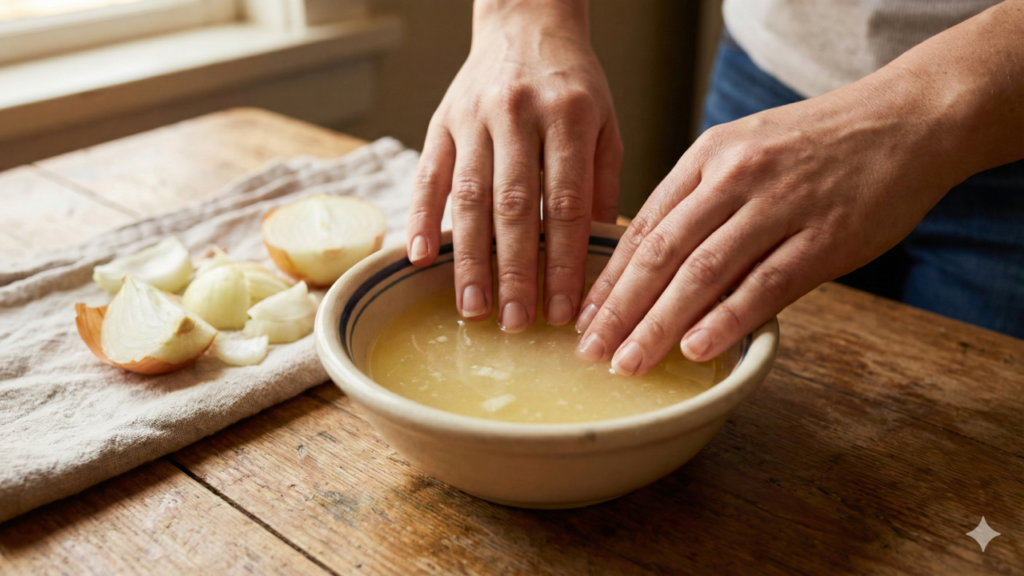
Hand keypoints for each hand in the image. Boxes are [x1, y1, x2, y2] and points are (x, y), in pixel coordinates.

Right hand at [406, 0, 622, 331]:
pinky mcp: (441, 121)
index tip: (561, 310)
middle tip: (514, 322)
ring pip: (468, 197)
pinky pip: (427, 175)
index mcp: (569, 116)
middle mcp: (519, 115)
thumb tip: (603, 252)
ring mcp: (474, 117)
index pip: (567, 203)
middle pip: (514, 206)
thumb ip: (603, 183)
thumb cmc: (572, 82)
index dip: (564, 261)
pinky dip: (420, 218)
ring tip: (472, 308)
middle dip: (514, 271)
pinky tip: (418, 258)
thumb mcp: (606, 123)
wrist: (526, 22)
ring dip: (469, 259)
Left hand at [575, 75, 977, 374]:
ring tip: (629, 363)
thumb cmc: (818, 143)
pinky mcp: (825, 236)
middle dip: (620, 308)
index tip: (583, 319)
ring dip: (660, 324)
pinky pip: (766, 284)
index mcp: (708, 157)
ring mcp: (780, 206)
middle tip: (591, 352)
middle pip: (662, 252)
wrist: (905, 120)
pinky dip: (727, 319)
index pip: (644, 226)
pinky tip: (696, 349)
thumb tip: (656, 262)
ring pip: (704, 272)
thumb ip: (702, 200)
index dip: (609, 278)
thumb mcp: (746, 150)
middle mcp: (735, 178)